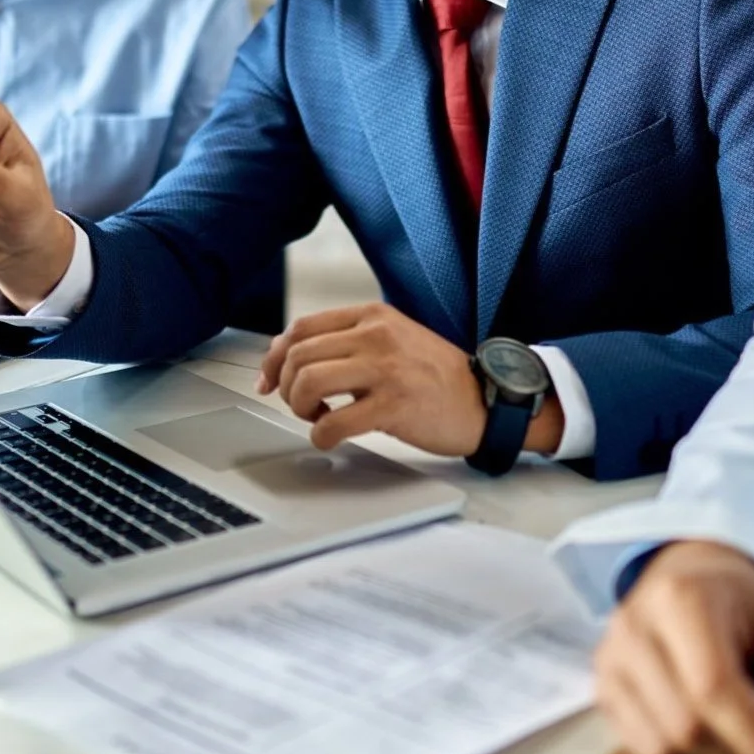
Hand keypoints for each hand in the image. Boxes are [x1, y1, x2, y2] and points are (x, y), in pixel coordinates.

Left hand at [256, 303, 487, 454]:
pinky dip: (321, 435)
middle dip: (285, 387)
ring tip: (316, 417)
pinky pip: (334, 422)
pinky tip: (331, 436)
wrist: (487, 400)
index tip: (267, 381)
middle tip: (300, 405)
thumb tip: (289, 358)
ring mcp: (386, 370)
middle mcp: (376, 336)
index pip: (301, 327)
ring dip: (299, 408)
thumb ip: (347, 342)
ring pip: (308, 383)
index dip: (273, 357)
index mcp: (371, 316)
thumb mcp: (392, 339)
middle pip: (297, 356)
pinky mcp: (394, 405)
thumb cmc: (435, 376)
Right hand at [595, 540, 753, 753]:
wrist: (683, 576)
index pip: (713, 687)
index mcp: (682, 600)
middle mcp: (633, 631)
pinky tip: (717, 750)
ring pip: (664, 750)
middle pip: (685, 726)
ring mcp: (610, 664)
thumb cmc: (739, 602)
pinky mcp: (603, 692)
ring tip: (750, 752)